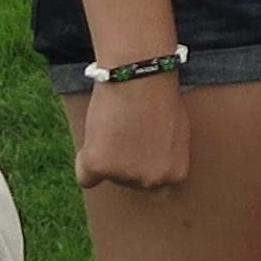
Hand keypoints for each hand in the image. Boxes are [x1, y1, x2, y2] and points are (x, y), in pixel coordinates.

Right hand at [74, 74, 191, 190]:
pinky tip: (98, 135)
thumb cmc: (160, 97)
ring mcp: (125, 175)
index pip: (152, 183)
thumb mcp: (175, 133)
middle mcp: (153, 180)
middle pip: (128, 183)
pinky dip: (84, 160)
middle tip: (126, 132)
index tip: (141, 142)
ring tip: (116, 126)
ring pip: (105, 178)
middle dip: (123, 163)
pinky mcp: (99, 167)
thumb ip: (164, 156)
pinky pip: (84, 177)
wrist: (141, 77)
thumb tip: (150, 168)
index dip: (143, 160)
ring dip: (105, 157)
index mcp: (175, 173)